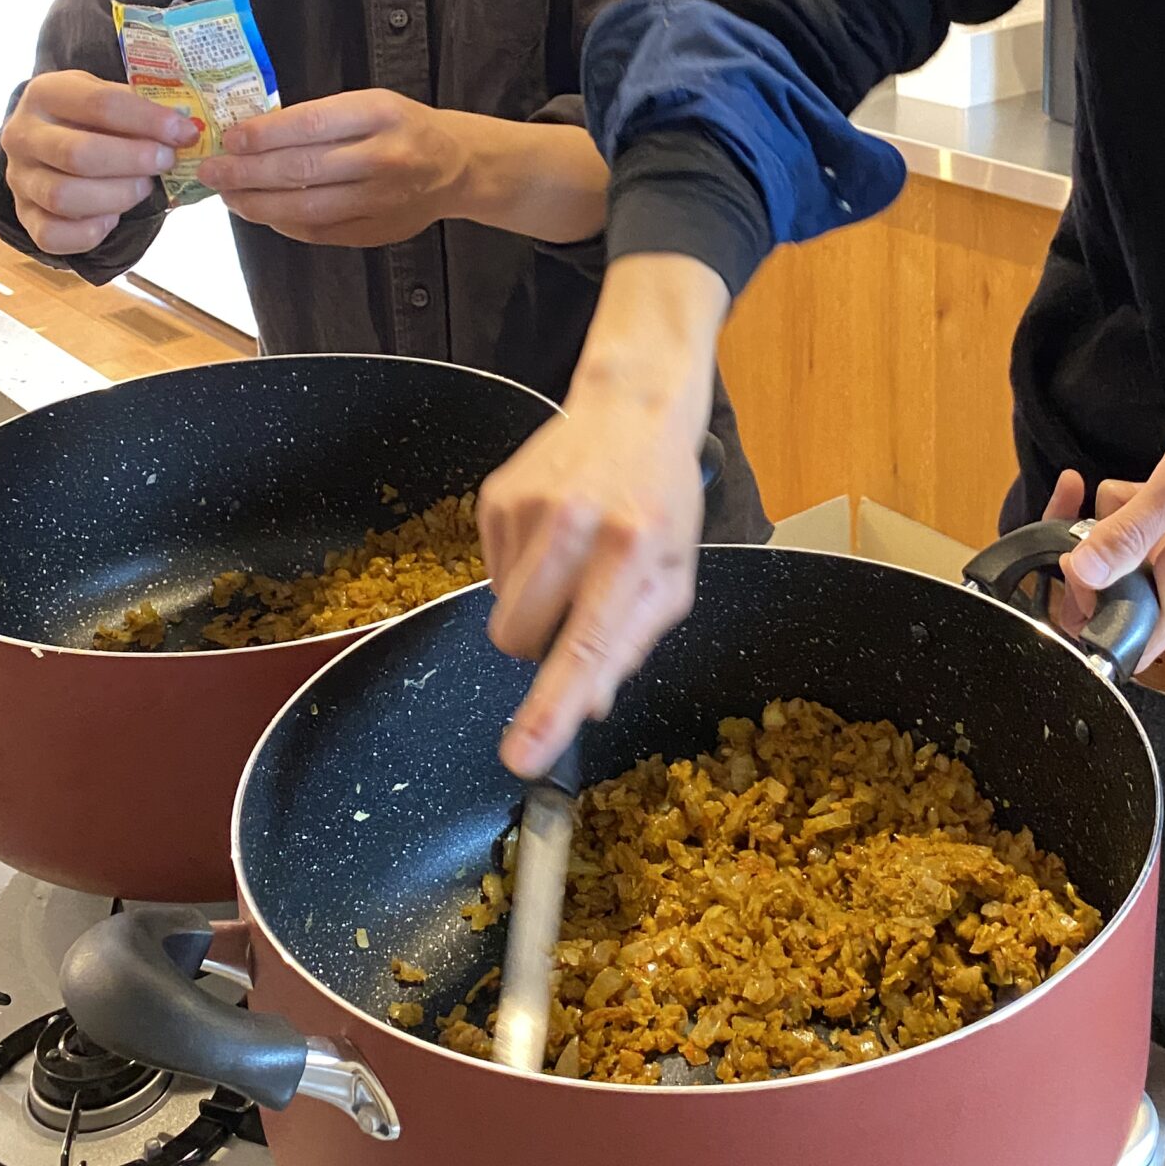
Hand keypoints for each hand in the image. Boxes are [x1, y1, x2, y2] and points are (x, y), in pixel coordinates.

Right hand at [2, 71, 196, 256]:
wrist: (48, 142)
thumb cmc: (88, 118)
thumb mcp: (107, 96)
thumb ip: (139, 107)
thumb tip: (185, 129)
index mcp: (44, 94)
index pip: (98, 104)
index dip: (148, 120)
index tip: (184, 133)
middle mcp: (22, 136)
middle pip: (78, 155)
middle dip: (133, 161)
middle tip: (166, 162)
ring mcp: (19, 179)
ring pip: (64, 197)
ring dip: (117, 196)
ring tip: (143, 188)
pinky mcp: (24, 217)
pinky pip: (53, 236)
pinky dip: (90, 232)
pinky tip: (113, 218)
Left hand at [198, 91, 462, 245]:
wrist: (455, 167)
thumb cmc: (403, 127)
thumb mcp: (370, 103)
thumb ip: (320, 118)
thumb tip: (255, 134)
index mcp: (379, 115)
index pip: (309, 124)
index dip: (263, 135)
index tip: (229, 139)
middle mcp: (382, 157)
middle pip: (301, 169)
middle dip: (247, 172)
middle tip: (212, 172)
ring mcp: (380, 200)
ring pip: (306, 207)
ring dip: (258, 203)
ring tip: (228, 196)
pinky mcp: (375, 231)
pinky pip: (319, 231)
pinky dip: (284, 223)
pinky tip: (263, 212)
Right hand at [479, 255, 727, 774]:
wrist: (631, 407)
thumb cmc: (661, 499)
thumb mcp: (673, 577)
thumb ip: (631, 646)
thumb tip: (586, 706)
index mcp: (631, 551)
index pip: (584, 647)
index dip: (550, 709)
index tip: (520, 758)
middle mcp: (575, 525)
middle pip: (519, 640)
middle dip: (541, 647)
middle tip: (579, 609)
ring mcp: (527, 507)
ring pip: (501, 611)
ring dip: (532, 609)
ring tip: (571, 563)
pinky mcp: (494, 496)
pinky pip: (491, 573)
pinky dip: (520, 570)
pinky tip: (554, 534)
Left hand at [1047, 391, 1164, 666]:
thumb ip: (1132, 532)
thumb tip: (1081, 573)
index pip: (1125, 643)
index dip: (1087, 618)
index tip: (1070, 565)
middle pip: (1115, 602)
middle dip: (1082, 563)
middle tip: (1071, 513)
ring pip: (1125, 566)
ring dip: (1100, 531)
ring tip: (1093, 488)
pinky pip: (1143, 540)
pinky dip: (1124, 515)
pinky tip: (1128, 485)